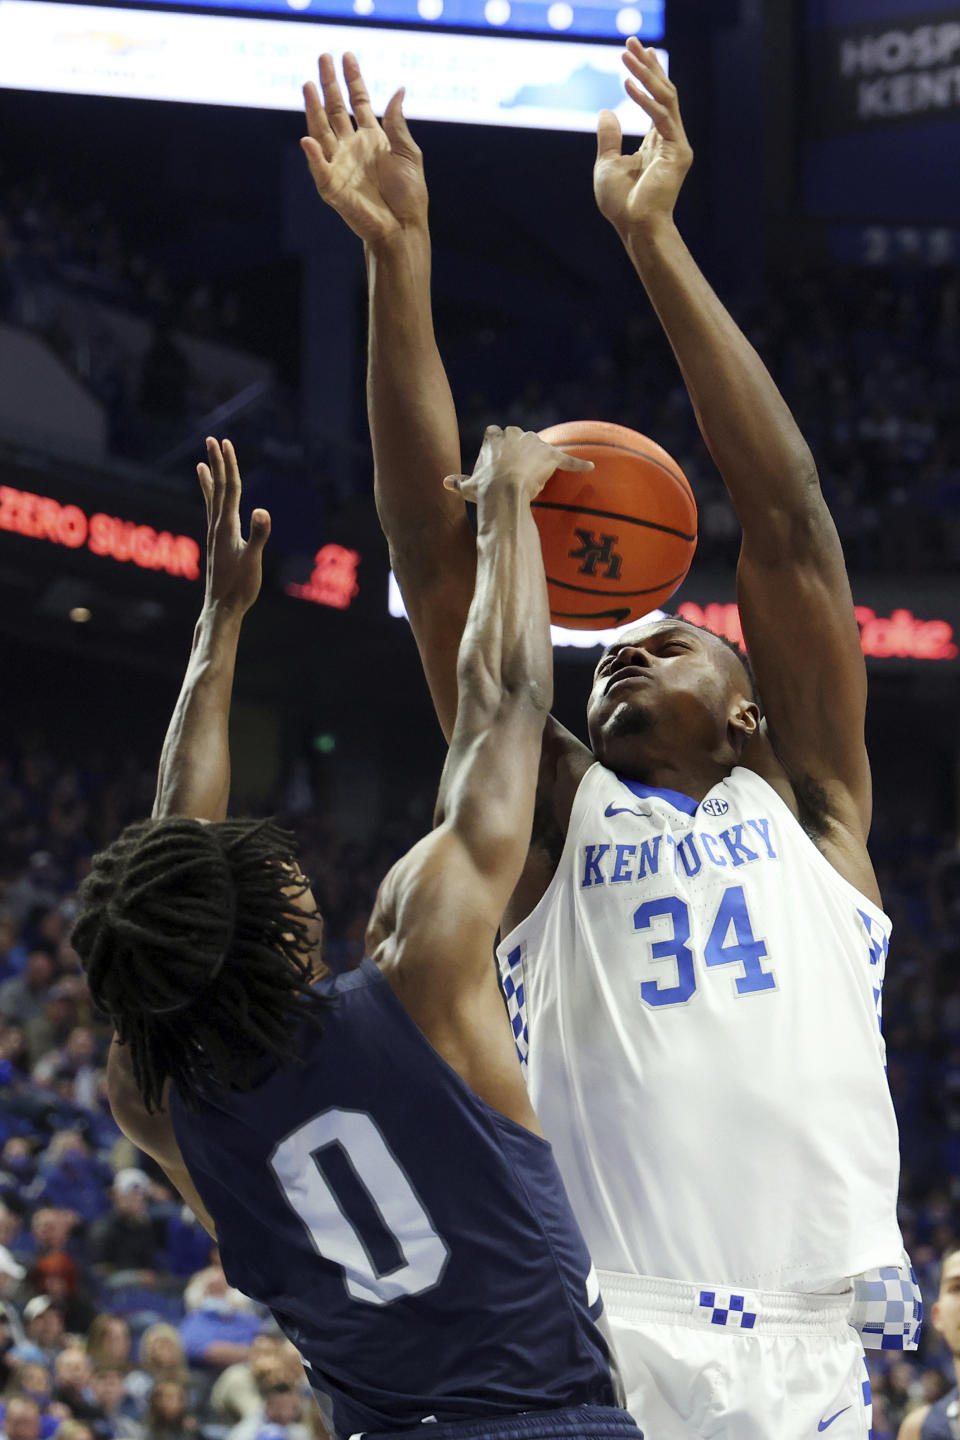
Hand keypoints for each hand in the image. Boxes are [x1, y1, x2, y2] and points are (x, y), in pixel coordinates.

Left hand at [197, 438, 270, 615]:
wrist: (221, 609)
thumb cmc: (239, 587)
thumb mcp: (253, 561)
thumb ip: (258, 535)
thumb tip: (262, 511)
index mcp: (226, 527)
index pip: (230, 489)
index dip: (229, 465)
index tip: (226, 443)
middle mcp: (217, 527)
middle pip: (218, 488)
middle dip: (217, 463)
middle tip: (213, 440)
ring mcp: (215, 536)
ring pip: (212, 501)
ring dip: (210, 480)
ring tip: (202, 465)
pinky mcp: (216, 545)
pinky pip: (213, 516)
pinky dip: (211, 502)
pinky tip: (212, 502)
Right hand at [301, 54, 426, 244]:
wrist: (404, 228)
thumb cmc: (408, 196)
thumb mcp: (408, 153)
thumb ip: (398, 123)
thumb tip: (399, 90)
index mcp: (372, 139)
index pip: (359, 102)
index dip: (353, 79)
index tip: (347, 56)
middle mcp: (352, 148)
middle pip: (336, 110)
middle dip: (329, 84)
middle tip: (323, 57)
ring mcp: (340, 165)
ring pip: (322, 131)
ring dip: (313, 110)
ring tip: (307, 86)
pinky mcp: (333, 187)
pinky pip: (320, 169)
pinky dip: (314, 156)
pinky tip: (307, 139)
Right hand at [444, 425, 592, 504]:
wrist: (504, 493)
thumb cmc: (484, 490)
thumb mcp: (468, 487)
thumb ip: (458, 481)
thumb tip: (445, 482)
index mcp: (493, 438)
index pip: (495, 433)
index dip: (497, 445)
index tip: (497, 456)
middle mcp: (514, 434)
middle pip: (519, 436)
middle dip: (520, 448)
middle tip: (518, 468)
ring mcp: (534, 443)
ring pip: (540, 446)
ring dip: (541, 456)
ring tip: (541, 472)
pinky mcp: (552, 455)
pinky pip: (568, 459)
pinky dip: (578, 463)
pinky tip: (590, 467)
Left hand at [594, 39, 692, 237]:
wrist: (636, 228)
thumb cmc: (622, 205)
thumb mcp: (607, 165)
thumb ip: (609, 138)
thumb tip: (606, 110)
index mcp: (657, 143)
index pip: (656, 100)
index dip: (648, 74)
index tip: (639, 51)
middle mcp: (671, 140)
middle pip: (663, 92)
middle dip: (648, 65)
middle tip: (632, 41)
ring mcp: (677, 145)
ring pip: (666, 98)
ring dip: (647, 74)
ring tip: (629, 52)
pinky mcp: (678, 152)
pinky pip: (662, 117)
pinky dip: (645, 100)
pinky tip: (628, 84)